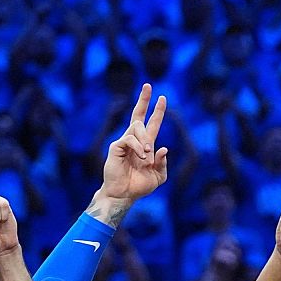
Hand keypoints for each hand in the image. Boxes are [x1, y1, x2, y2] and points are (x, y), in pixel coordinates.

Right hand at [97, 84, 168, 203]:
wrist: (125, 194)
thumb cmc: (140, 186)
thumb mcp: (159, 176)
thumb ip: (163, 163)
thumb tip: (163, 148)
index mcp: (146, 145)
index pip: (151, 123)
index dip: (156, 110)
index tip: (161, 97)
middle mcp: (135, 140)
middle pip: (138, 115)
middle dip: (144, 100)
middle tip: (148, 86)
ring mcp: (125, 142)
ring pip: (137, 127)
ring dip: (145, 139)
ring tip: (146, 156)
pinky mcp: (116, 147)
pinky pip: (129, 139)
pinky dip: (139, 147)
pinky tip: (142, 156)